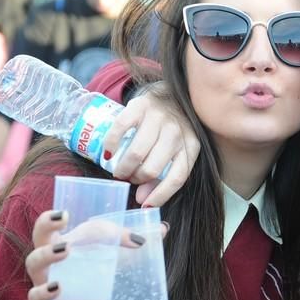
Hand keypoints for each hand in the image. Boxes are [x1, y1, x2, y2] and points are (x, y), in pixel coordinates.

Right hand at [25, 210, 168, 299]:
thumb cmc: (93, 280)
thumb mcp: (113, 260)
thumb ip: (135, 243)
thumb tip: (162, 229)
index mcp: (63, 241)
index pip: (61, 222)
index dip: (68, 218)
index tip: (72, 214)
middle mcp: (49, 258)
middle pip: (40, 235)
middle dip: (47, 224)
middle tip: (63, 218)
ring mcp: (44, 280)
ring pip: (34, 263)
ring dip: (48, 254)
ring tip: (65, 250)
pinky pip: (36, 297)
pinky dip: (44, 293)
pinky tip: (57, 288)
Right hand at [102, 83, 199, 206]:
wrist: (171, 94)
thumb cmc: (173, 131)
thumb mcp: (177, 152)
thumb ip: (163, 177)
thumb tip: (143, 200)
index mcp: (191, 146)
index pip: (179, 177)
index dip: (161, 194)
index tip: (145, 205)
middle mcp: (177, 132)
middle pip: (153, 168)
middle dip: (137, 179)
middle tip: (130, 177)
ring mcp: (159, 118)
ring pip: (137, 153)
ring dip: (123, 167)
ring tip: (119, 170)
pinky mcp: (140, 105)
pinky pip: (120, 128)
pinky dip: (111, 145)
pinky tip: (109, 153)